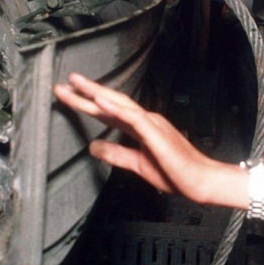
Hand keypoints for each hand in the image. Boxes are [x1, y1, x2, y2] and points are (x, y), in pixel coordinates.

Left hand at [53, 73, 218, 199]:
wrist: (200, 181)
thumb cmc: (176, 173)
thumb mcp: (137, 164)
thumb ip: (116, 154)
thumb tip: (93, 147)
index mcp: (141, 128)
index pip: (109, 113)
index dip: (87, 104)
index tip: (68, 96)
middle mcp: (145, 120)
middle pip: (110, 102)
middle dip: (86, 92)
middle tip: (63, 83)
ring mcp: (151, 124)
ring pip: (119, 104)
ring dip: (97, 93)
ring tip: (77, 84)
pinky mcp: (156, 133)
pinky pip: (133, 117)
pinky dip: (116, 108)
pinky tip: (101, 101)